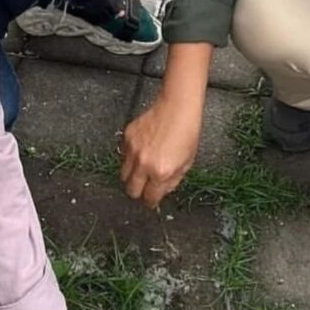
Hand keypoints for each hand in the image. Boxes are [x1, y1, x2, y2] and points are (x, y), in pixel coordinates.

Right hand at [119, 42, 212, 207]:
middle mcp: (144, 164)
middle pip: (131, 190)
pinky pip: (123, 156)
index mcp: (161, 172)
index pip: (149, 198)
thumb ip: (171, 181)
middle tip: (144, 186)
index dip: (151, 201)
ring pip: (124, 174)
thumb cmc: (187, 133)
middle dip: (138, 191)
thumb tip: (160, 193)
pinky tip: (142, 151)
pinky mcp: (126, 138)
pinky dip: (130, 158)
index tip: (151, 200)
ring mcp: (133, 151)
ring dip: (132, 175)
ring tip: (143, 168)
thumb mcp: (186, 163)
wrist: (177, 108)